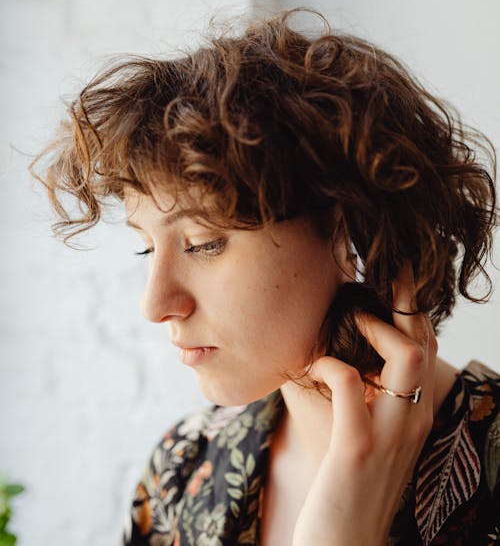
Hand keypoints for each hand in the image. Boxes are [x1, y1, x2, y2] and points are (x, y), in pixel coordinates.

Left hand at [292, 261, 437, 545]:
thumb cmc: (349, 488)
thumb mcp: (368, 438)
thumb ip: (368, 402)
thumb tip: (341, 357)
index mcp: (416, 413)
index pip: (426, 347)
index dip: (412, 309)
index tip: (396, 273)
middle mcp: (413, 418)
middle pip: (423, 341)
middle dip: (405, 298)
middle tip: (384, 267)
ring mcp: (390, 432)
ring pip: (405, 354)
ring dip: (375, 327)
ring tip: (349, 318)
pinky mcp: (357, 446)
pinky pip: (348, 383)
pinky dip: (329, 362)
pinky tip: (313, 364)